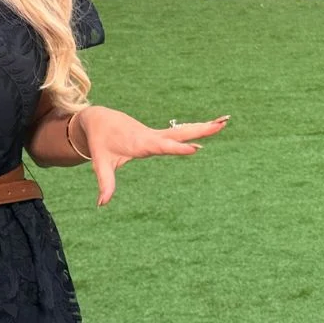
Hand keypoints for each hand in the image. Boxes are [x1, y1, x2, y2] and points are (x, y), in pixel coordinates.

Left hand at [73, 107, 227, 205]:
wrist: (99, 119)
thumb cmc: (100, 141)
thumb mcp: (101, 162)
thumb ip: (105, 182)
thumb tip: (102, 204)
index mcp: (141, 143)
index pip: (162, 146)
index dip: (178, 148)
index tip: (196, 148)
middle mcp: (152, 136)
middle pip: (180, 133)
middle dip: (200, 129)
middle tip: (220, 125)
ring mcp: (157, 134)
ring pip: (183, 130)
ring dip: (203, 126)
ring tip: (224, 122)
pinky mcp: (158, 135)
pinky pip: (179, 131)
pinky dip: (195, 128)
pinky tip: (210, 127)